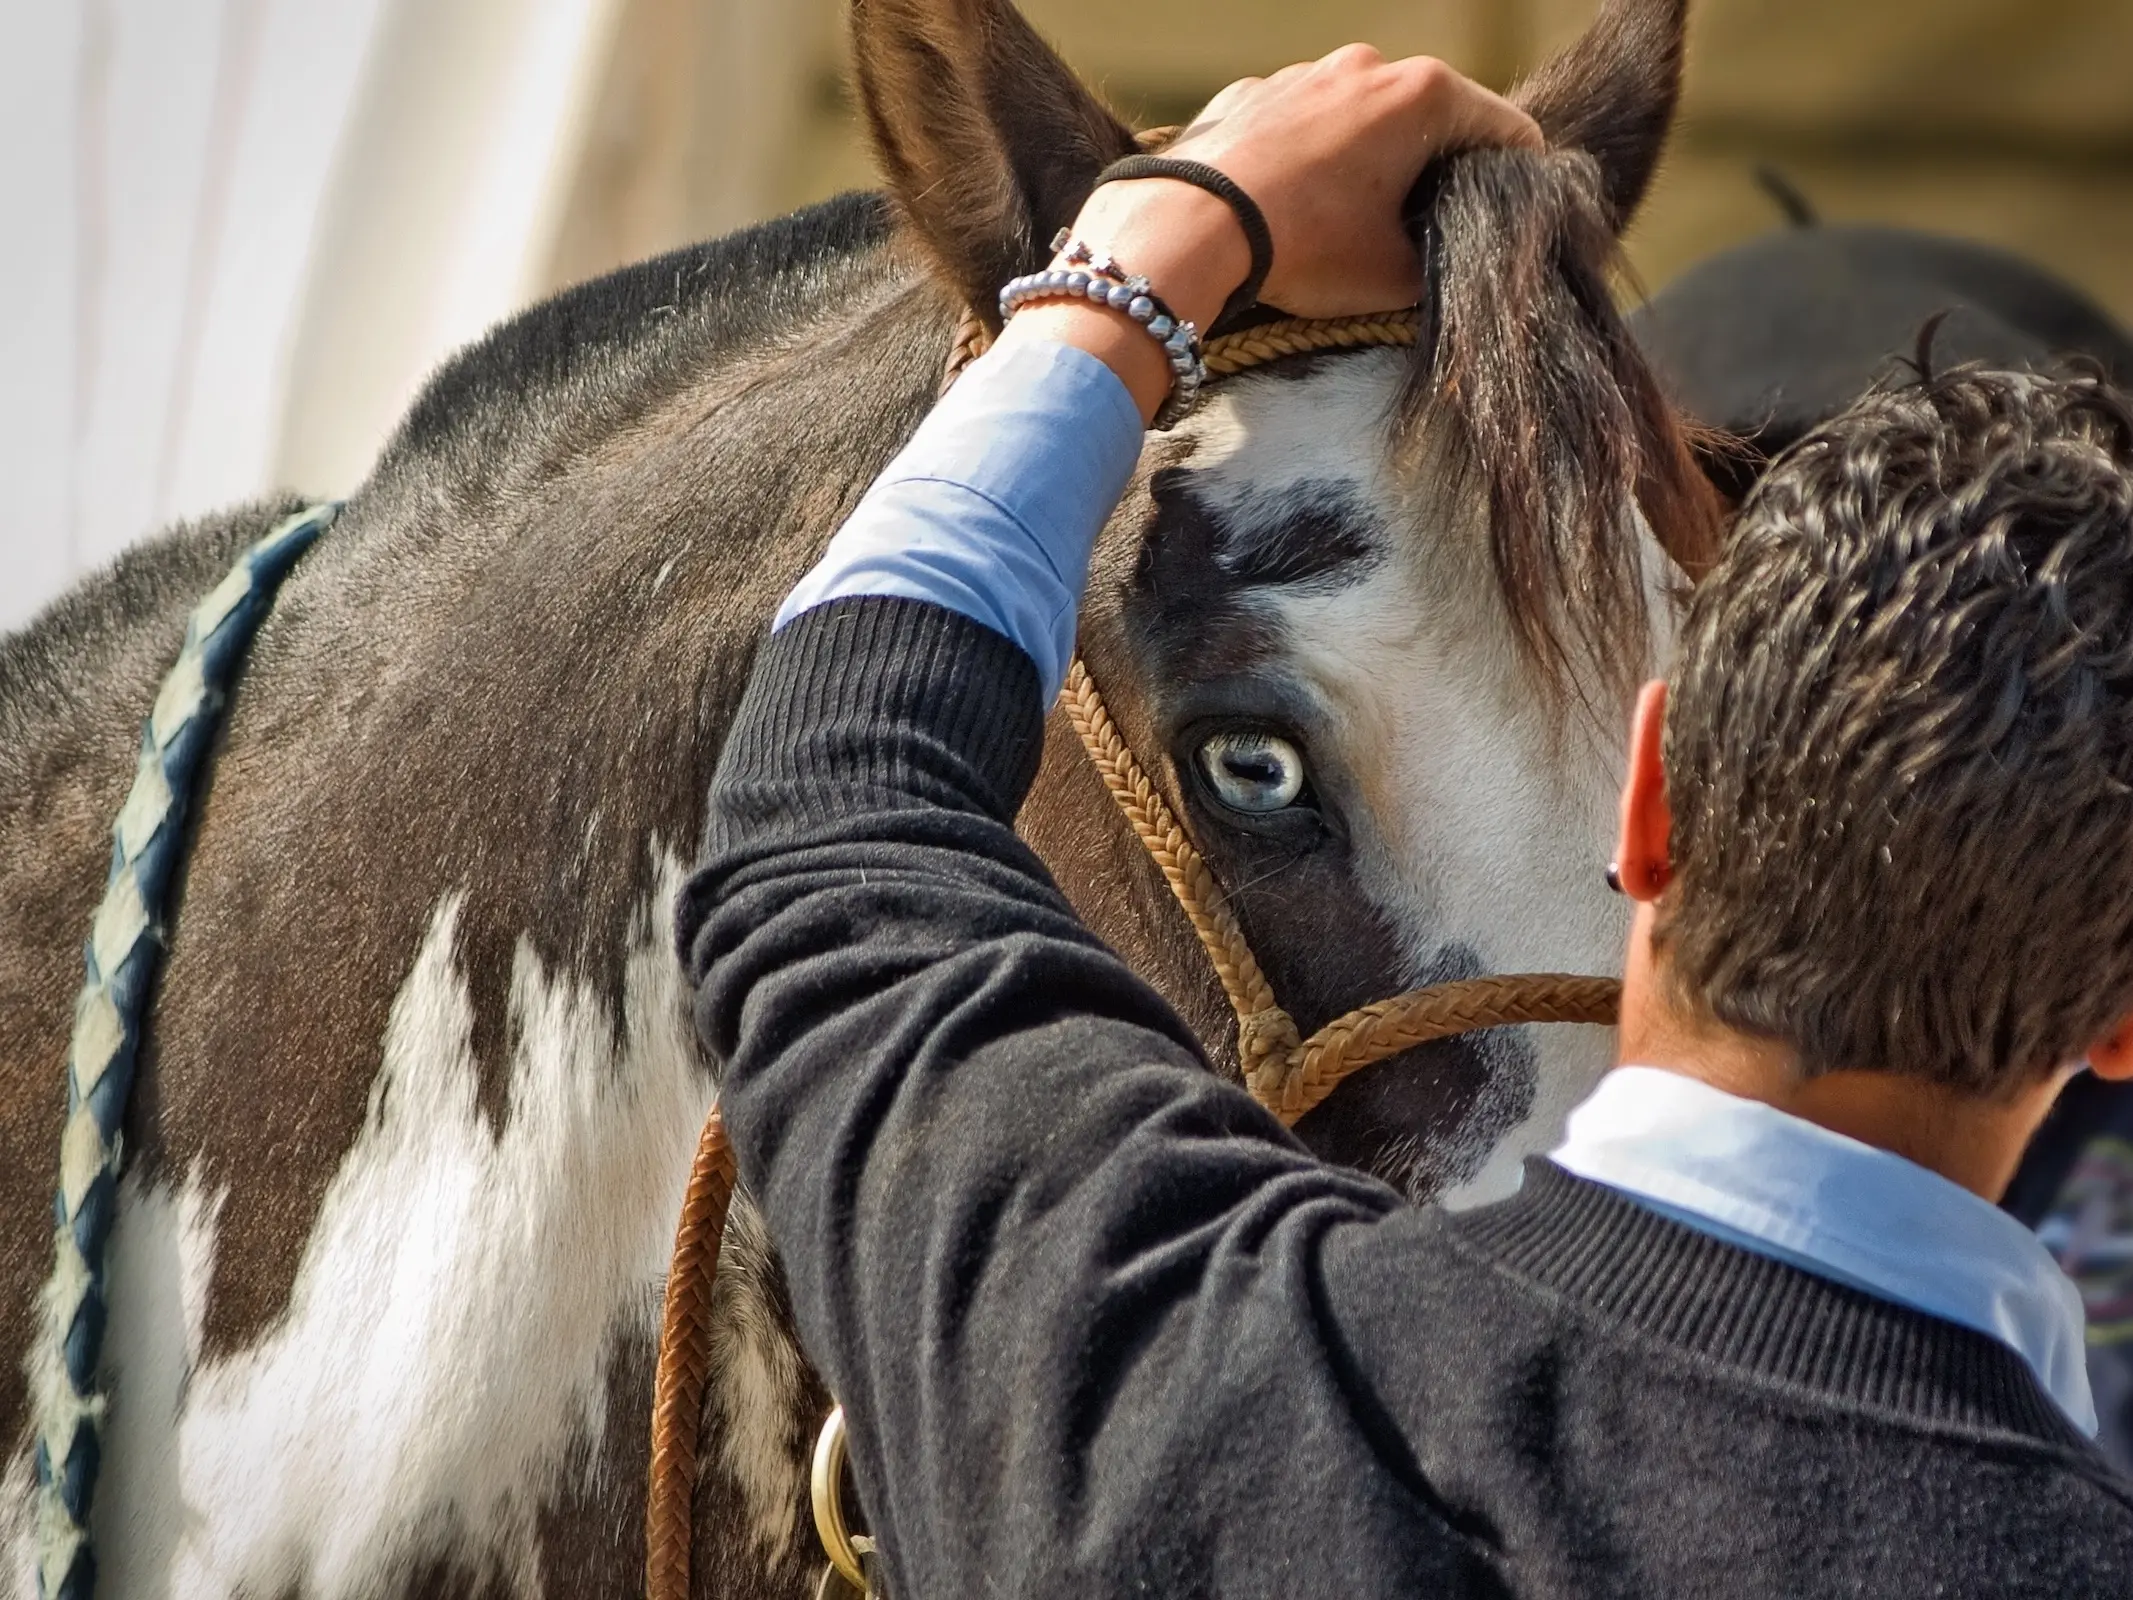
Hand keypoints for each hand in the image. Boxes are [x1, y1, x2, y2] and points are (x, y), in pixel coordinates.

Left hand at [1000, 45, 1542, 421]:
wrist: (1190, 227)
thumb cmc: (1304, 247)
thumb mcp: (1391, 276)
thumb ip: (1440, 262)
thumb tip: (1446, 260)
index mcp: (1425, 96)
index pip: (1508, 131)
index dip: (1519, 180)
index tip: (1510, 219)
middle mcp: (1370, 65)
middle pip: (1433, 117)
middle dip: (1436, 169)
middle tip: (1422, 230)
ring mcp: (1307, 72)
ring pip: (1363, 116)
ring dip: (1369, 159)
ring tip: (1346, 221)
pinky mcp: (1253, 91)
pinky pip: (1302, 124)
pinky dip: (1308, 156)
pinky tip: (1288, 205)